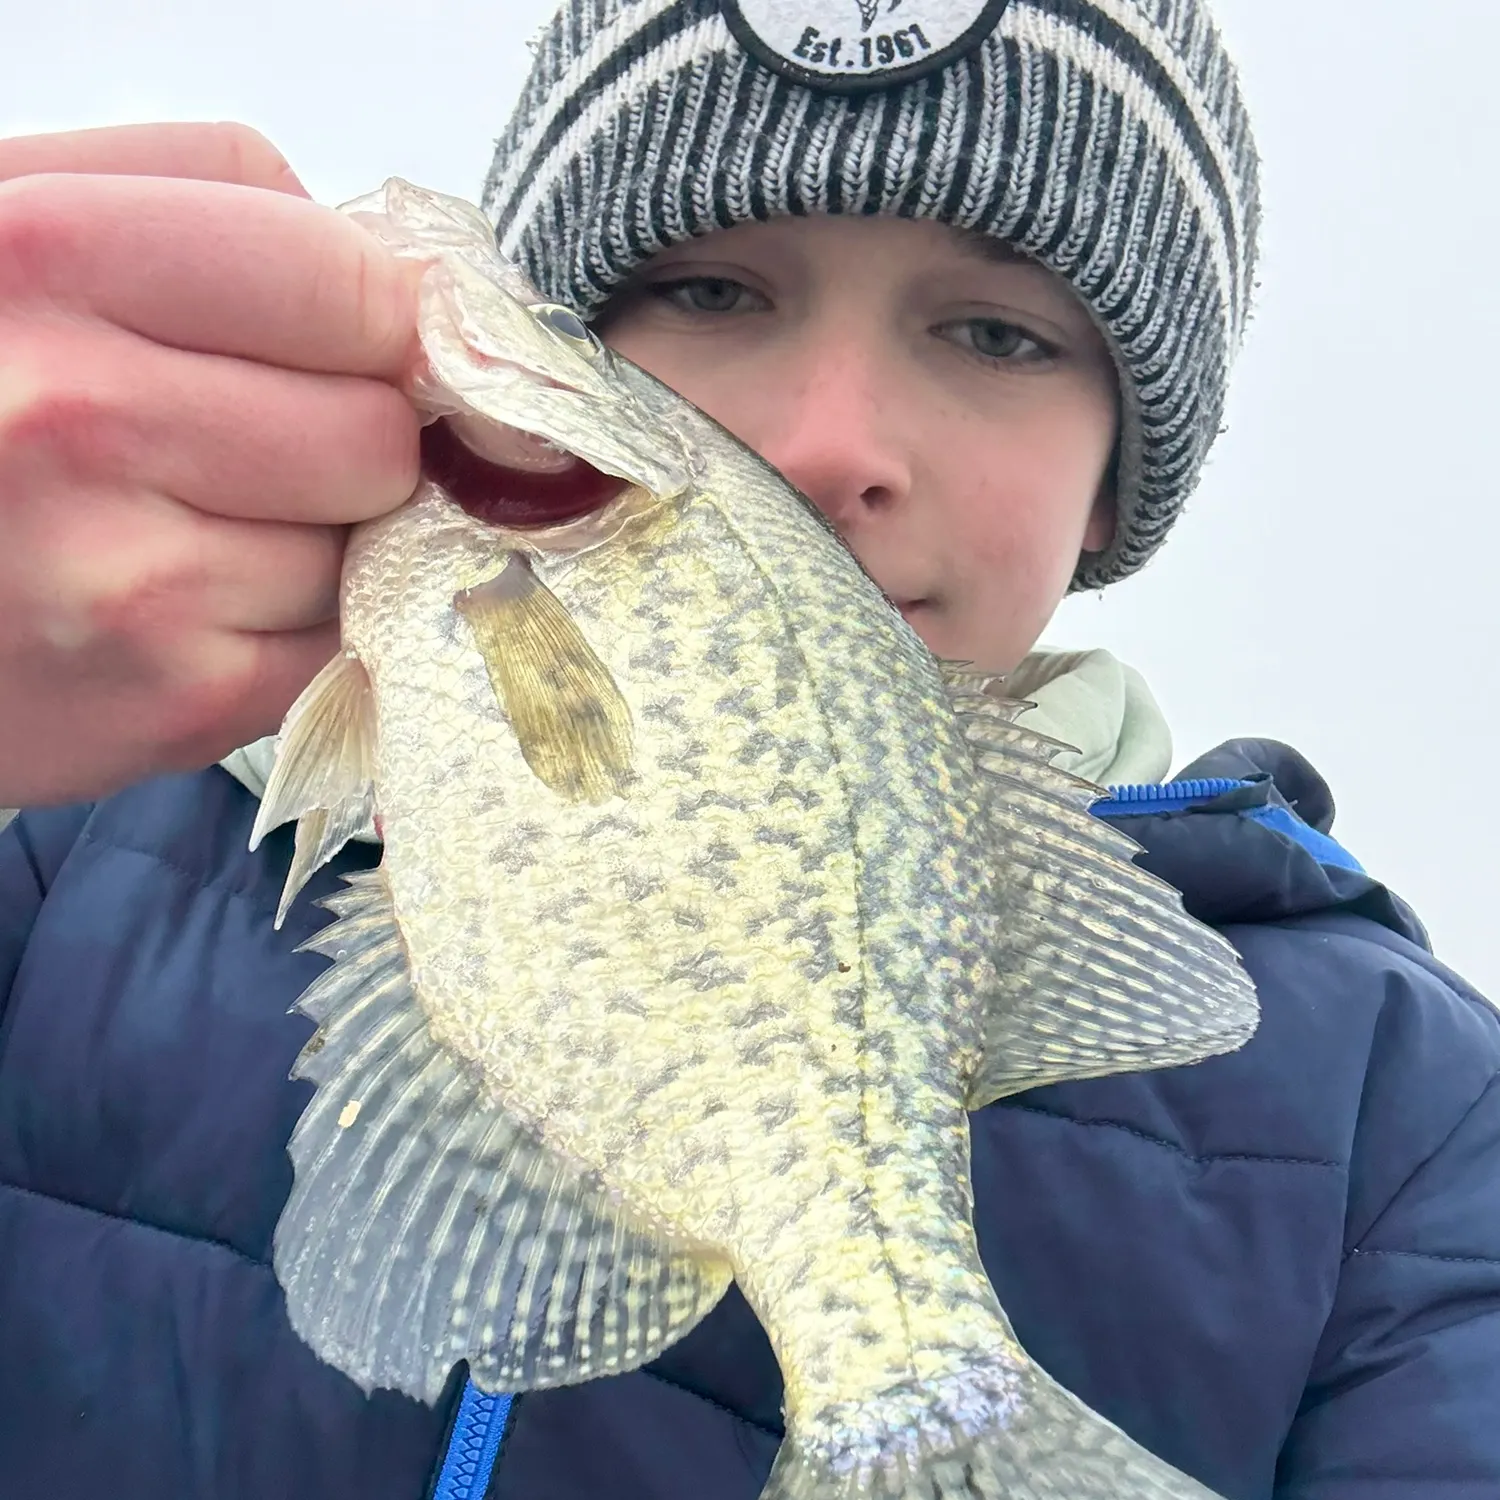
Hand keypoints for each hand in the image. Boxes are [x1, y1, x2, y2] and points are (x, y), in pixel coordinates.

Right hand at [0, 122, 421, 805]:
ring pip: (375, 546)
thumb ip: (206, 194)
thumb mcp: (20, 225)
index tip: (353, 340)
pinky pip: (344, 643)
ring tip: (198, 524)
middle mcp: (82, 420)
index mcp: (47, 256)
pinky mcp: (177, 702)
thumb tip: (406, 277)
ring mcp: (134, 580)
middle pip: (380, 429)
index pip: (353, 284)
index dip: (380, 318)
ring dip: (325, 538)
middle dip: (351, 434)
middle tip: (254, 442)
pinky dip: (302, 626)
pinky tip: (201, 604)